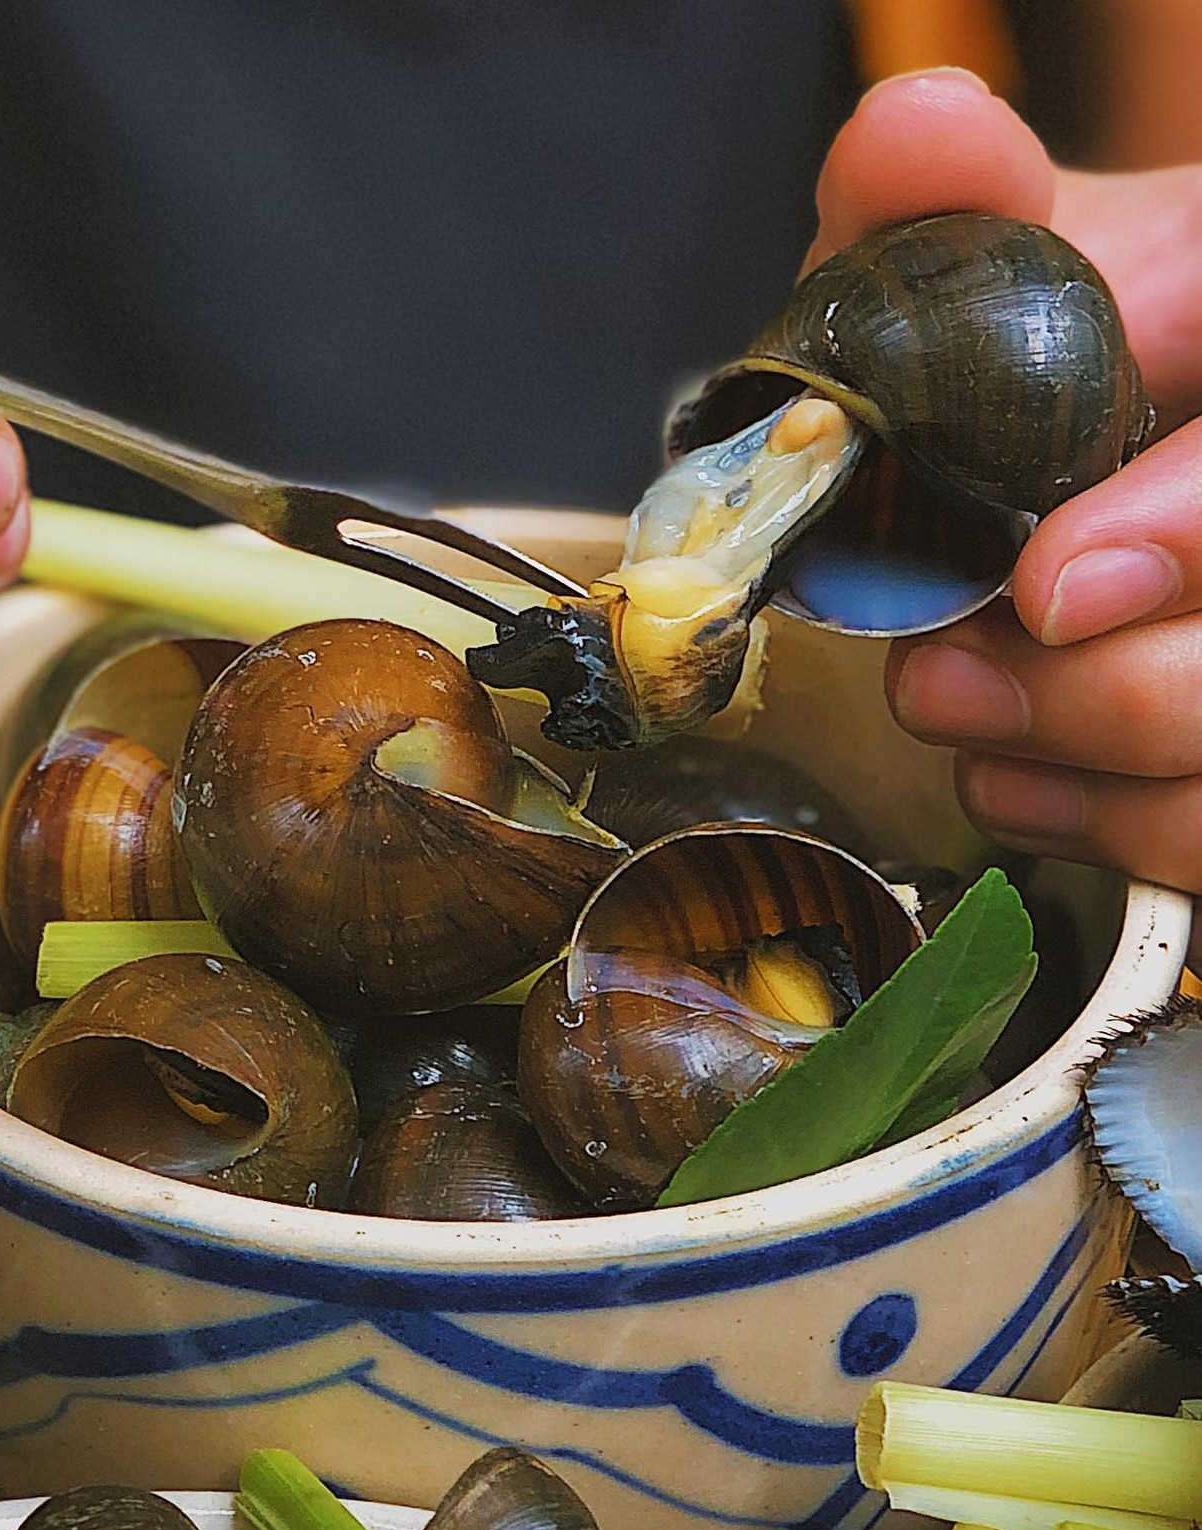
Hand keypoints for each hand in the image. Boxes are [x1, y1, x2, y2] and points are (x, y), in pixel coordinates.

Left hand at [807, 68, 1201, 967]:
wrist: (1143, 399)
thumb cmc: (1086, 333)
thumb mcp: (1028, 251)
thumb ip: (955, 208)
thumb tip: (922, 135)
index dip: (1188, 528)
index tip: (1045, 585)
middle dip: (1096, 689)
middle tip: (941, 672)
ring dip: (1085, 764)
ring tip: (956, 714)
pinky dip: (1102, 827)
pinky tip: (1009, 776)